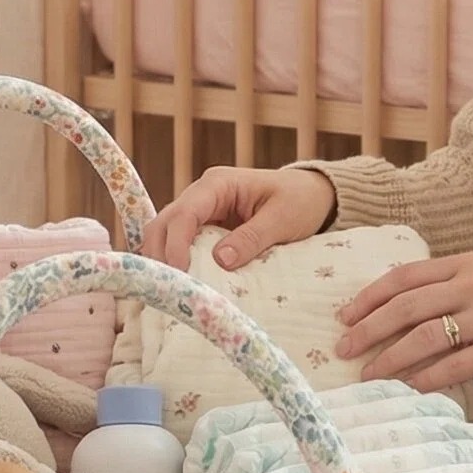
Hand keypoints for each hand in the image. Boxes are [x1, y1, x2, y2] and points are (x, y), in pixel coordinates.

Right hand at [142, 166, 337, 271]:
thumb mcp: (282, 219)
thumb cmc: (300, 201)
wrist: (312, 196)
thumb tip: (220, 260)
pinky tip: (180, 283)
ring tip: (170, 289)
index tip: (180, 272)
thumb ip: (252, 238)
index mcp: (219, 184)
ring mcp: (201, 211)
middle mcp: (202, 194)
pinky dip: (176, 262)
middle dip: (160, 253)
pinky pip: (181, 243)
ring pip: (167, 233)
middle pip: (165, 222)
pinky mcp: (205, 228)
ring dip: (164, 259)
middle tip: (168, 287)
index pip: (185, 213)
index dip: (176, 243)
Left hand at [335, 253, 472, 391]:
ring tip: (368, 374)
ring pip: (425, 337)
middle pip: (406, 306)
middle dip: (368, 329)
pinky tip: (408, 389)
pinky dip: (426, 378)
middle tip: (344, 349)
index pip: (405, 276)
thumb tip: (397, 310)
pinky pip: (454, 365)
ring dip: (390, 358)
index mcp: (466, 264)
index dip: (369, 297)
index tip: (344, 316)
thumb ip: (449, 287)